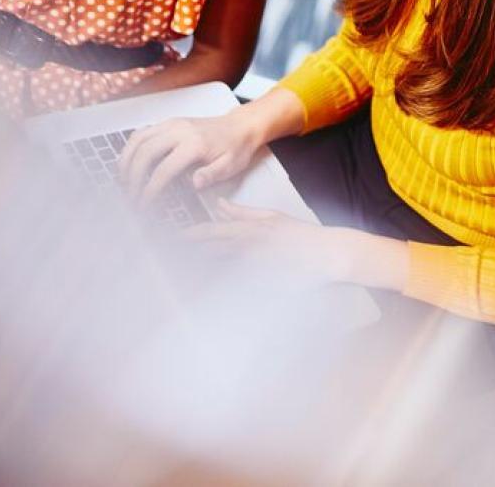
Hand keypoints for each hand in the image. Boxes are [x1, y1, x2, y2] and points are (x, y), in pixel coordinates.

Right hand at [120, 112, 259, 202]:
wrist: (241, 126)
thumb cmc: (236, 147)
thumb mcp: (231, 165)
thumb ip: (212, 175)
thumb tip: (194, 183)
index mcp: (195, 144)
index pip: (164, 170)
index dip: (150, 190)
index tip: (144, 205)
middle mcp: (180, 131)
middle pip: (145, 154)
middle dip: (133, 178)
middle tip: (131, 197)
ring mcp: (172, 124)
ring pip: (138, 140)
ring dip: (125, 162)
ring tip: (124, 183)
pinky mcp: (168, 123)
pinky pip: (141, 133)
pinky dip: (130, 149)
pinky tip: (128, 164)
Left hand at [186, 199, 351, 284]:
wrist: (326, 253)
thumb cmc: (301, 234)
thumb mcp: (271, 217)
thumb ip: (243, 212)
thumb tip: (219, 205)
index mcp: (250, 229)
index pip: (211, 232)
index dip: (189, 235)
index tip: (173, 237)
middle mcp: (249, 247)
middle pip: (210, 249)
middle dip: (189, 250)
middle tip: (168, 252)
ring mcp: (254, 265)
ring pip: (219, 266)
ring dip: (201, 266)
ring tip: (181, 268)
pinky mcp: (261, 281)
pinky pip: (236, 282)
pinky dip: (221, 282)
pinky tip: (208, 288)